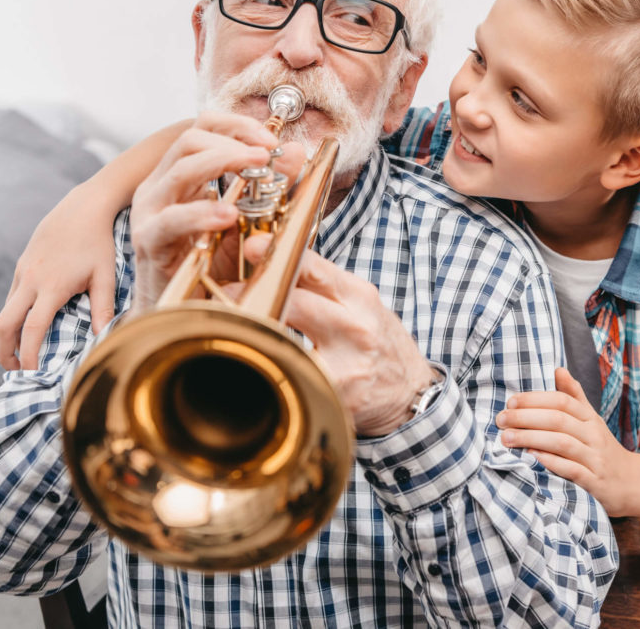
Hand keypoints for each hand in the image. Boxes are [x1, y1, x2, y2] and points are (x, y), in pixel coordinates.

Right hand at [0, 181, 118, 370]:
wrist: (82, 208)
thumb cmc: (98, 243)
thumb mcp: (105, 276)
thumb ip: (104, 309)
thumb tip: (104, 339)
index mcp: (52, 287)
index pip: (32, 329)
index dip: (28, 355)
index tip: (31, 373)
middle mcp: (31, 280)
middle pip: (4, 324)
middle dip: (4, 351)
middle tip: (14, 370)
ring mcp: (23, 272)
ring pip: (5, 311)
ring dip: (7, 335)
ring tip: (19, 353)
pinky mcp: (22, 265)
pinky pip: (11, 297)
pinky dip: (13, 316)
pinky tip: (26, 325)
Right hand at [129, 111, 304, 312]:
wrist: (180, 315)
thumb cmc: (209, 266)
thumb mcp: (248, 221)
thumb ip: (271, 187)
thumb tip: (296, 150)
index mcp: (180, 176)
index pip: (201, 128)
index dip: (236, 124)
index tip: (271, 137)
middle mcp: (160, 187)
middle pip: (189, 140)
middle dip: (233, 139)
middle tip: (268, 152)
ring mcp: (150, 212)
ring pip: (180, 170)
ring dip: (223, 163)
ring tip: (258, 169)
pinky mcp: (149, 242)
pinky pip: (171, 220)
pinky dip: (202, 213)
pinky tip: (230, 214)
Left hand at [244, 236, 435, 436]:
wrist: (410, 391)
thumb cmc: (377, 342)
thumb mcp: (360, 304)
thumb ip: (323, 285)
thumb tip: (273, 261)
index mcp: (359, 297)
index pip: (314, 268)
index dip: (278, 255)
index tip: (252, 246)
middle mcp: (355, 326)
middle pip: (295, 302)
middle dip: (256, 295)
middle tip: (229, 293)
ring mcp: (346, 362)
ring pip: (288, 340)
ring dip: (257, 331)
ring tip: (238, 326)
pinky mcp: (336, 394)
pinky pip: (295, 375)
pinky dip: (273, 365)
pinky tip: (261, 360)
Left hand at [496, 367, 637, 515]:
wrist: (631, 483)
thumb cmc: (602, 448)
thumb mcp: (591, 420)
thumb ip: (574, 396)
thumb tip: (558, 369)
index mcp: (590, 418)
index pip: (562, 401)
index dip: (535, 399)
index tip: (510, 402)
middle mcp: (594, 434)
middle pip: (558, 420)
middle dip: (526, 418)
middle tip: (501, 420)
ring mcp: (595, 458)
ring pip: (562, 443)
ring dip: (531, 438)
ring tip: (507, 438)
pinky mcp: (594, 481)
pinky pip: (571, 469)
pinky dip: (550, 462)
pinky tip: (531, 458)